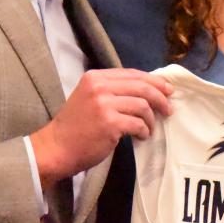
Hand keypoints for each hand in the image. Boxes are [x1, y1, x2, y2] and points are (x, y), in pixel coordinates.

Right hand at [30, 69, 173, 185]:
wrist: (55, 148)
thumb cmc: (75, 127)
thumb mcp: (89, 98)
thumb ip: (112, 91)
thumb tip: (146, 90)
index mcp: (95, 77)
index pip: (132, 73)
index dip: (153, 81)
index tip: (167, 90)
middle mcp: (99, 87)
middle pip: (141, 86)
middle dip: (160, 97)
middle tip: (168, 109)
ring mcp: (104, 104)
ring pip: (142, 105)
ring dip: (151, 119)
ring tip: (149, 128)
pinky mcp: (109, 123)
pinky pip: (138, 124)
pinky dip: (144, 131)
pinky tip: (142, 136)